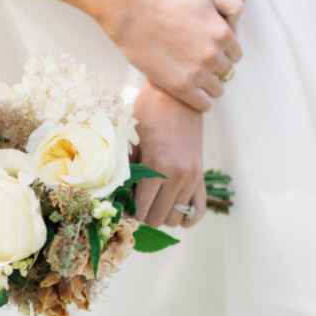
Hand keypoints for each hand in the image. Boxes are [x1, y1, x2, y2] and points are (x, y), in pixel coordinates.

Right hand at [103, 0, 241, 111]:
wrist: (130, 11)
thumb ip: (228, 3)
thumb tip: (235, 25)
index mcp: (223, 33)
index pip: (235, 54)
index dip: (222, 52)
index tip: (206, 51)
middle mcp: (214, 55)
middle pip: (226, 72)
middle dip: (214, 67)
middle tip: (195, 63)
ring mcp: (198, 73)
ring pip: (218, 89)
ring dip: (208, 85)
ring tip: (192, 78)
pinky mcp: (180, 87)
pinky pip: (204, 105)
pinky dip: (202, 101)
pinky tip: (190, 92)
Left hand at [132, 81, 206, 228]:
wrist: (176, 97)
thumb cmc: (147, 114)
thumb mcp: (130, 140)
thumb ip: (124, 170)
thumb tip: (114, 197)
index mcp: (156, 167)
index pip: (141, 210)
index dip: (129, 211)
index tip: (122, 203)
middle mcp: (177, 175)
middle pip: (158, 218)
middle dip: (144, 215)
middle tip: (135, 202)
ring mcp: (192, 177)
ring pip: (176, 218)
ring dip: (162, 215)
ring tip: (152, 202)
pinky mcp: (200, 175)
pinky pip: (198, 210)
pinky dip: (186, 216)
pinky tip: (172, 209)